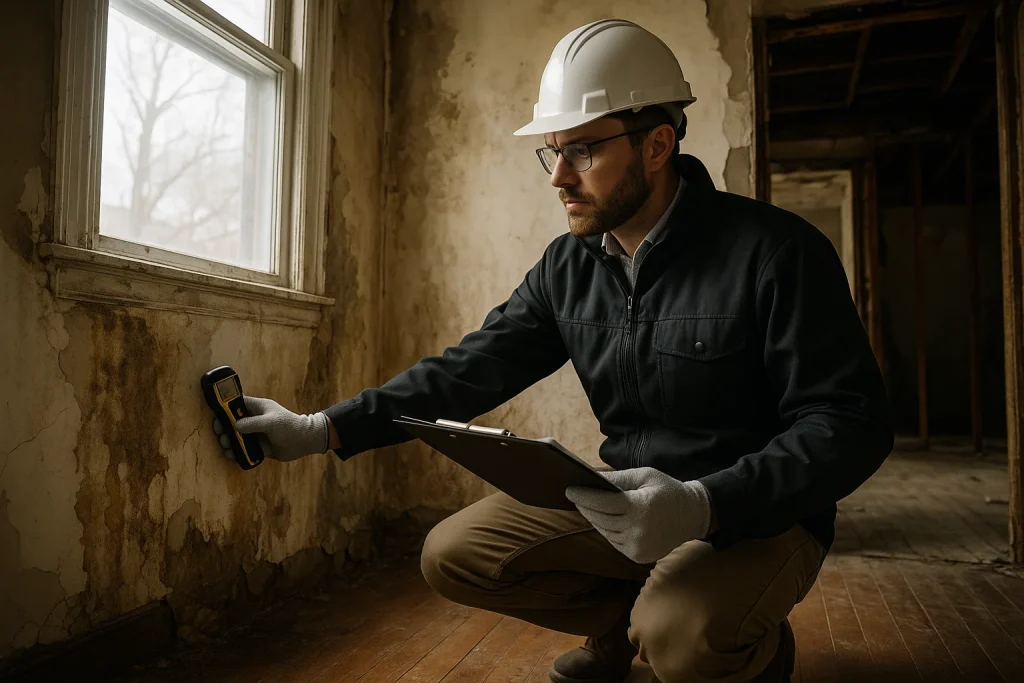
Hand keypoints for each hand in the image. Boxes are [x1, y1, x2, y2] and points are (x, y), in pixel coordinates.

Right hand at [211, 396, 327, 462]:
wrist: (305, 441)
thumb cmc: (290, 426)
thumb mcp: (271, 422)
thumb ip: (253, 423)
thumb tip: (235, 426)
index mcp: (257, 407)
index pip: (235, 404)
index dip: (224, 409)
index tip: (216, 418)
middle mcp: (254, 419)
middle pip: (232, 422)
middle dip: (224, 429)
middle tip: (221, 435)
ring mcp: (256, 433)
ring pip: (236, 436)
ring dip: (229, 441)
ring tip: (226, 447)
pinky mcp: (259, 446)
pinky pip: (244, 448)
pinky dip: (237, 452)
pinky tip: (232, 455)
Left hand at [565, 467, 711, 563]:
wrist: (693, 515)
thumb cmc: (667, 490)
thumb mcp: (644, 476)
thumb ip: (617, 478)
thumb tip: (591, 477)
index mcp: (640, 507)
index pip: (603, 502)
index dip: (584, 496)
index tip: (569, 489)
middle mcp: (638, 530)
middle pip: (600, 518)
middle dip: (585, 507)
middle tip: (573, 496)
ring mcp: (638, 546)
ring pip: (605, 532)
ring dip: (593, 519)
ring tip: (585, 506)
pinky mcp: (638, 556)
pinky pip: (614, 542)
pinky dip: (606, 531)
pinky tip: (601, 520)